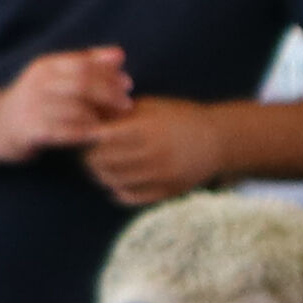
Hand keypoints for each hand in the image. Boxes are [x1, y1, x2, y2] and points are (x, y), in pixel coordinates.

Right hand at [0, 48, 132, 163]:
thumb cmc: (36, 102)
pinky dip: (85, 134)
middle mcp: (38, 83)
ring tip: (116, 123)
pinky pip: (65, 132)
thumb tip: (119, 55)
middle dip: (110, 94)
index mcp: (47, 66)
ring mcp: (33, 106)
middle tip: (127, 105)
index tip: (128, 84)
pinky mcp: (31, 130)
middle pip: (82, 84)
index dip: (109, 74)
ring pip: (76, 109)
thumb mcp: (56, 78)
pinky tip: (97, 137)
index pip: (84, 64)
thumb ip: (86, 65)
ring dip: (101, 117)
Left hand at [78, 97, 227, 206]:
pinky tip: (115, 181)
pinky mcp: (166, 192)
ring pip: (113, 180)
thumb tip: (86, 116)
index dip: (87, 135)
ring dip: (100, 174)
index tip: (83, 132)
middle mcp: (153, 154)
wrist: (218, 141)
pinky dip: (117, 190)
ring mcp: (160, 176)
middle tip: (85, 151)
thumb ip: (120, 113)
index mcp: (147, 129)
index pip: (102, 137)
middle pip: (103, 161)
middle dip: (89, 156)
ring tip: (97, 166)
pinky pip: (130, 196)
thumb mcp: (150, 106)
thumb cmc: (180, 118)